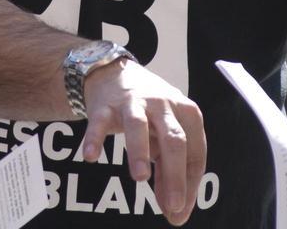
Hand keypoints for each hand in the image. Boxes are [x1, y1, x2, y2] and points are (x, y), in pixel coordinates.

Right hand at [80, 60, 205, 225]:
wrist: (115, 73)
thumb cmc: (150, 112)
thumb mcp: (166, 137)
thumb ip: (170, 172)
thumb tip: (175, 212)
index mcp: (187, 113)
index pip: (195, 153)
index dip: (189, 184)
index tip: (180, 211)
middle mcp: (163, 105)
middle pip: (174, 140)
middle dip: (175, 174)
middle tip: (172, 205)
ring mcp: (134, 103)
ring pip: (139, 125)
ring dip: (140, 151)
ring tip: (140, 178)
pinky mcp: (106, 105)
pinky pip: (100, 122)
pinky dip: (95, 138)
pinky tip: (91, 156)